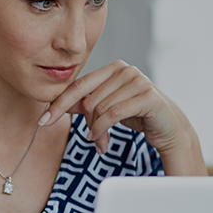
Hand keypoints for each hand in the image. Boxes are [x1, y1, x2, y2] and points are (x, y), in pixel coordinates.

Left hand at [44, 61, 203, 173]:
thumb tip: (56, 106)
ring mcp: (137, 80)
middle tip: (91, 140)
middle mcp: (124, 70)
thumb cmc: (137, 115)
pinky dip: (102, 130)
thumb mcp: (107, 108)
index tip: (43, 120)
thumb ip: (84, 104)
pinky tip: (101, 142)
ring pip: (100, 109)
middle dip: (86, 124)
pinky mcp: (147, 96)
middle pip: (88, 100)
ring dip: (96, 132)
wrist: (169, 127)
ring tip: (100, 143)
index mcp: (112, 69)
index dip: (58, 104)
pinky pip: (113, 114)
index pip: (78, 86)